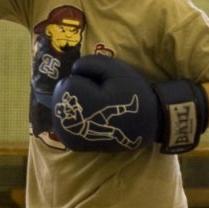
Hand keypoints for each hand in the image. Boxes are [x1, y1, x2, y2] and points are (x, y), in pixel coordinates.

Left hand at [52, 55, 208, 153]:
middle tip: (99, 97)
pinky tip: (87, 117)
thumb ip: (89, 63)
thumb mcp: (115, 69)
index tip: (102, 88)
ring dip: (73, 105)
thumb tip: (72, 69)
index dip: (85, 81)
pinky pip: (63, 123)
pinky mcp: (72, 144)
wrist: (148, 122)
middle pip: (60, 97)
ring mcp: (69, 136)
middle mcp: (71, 122)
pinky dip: (72, 117)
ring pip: (60, 110)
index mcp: (82, 102)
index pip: (67, 84)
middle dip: (76, 93)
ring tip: (94, 107)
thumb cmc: (132, 92)